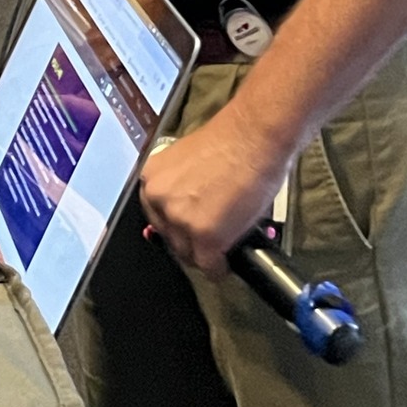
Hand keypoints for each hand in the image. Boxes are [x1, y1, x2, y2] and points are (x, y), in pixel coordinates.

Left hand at [138, 112, 294, 274]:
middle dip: (190, 242)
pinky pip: (210, 267)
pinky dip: (220, 269)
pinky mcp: (205, 236)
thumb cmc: (231, 142)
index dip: (176, 226)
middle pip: (170, 238)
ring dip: (205, 254)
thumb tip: (187, 215)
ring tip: (223, 248)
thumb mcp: (188, 164)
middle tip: (210, 240)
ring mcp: (180, 219)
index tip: (189, 231)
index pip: (157, 217)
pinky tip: (227, 263)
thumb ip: (181, 189)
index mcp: (152, 178)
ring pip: (188, 255)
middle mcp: (159, 198)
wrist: (254, 137)